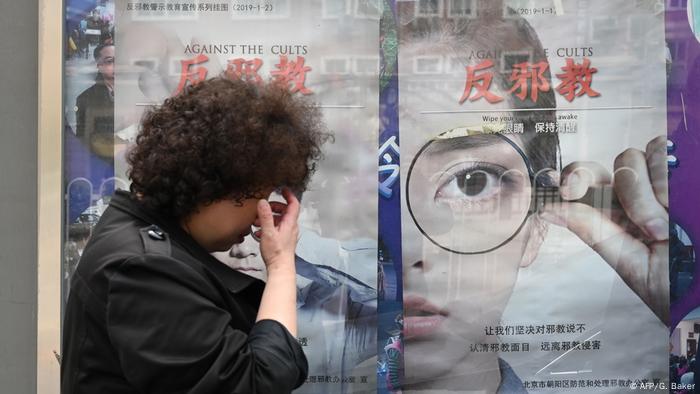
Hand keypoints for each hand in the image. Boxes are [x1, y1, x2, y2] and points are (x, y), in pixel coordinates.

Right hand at [255, 187, 299, 271]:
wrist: (280, 268)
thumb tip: (263, 202)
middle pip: (285, 211)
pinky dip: (268, 227)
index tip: (283, 189)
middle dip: (274, 207)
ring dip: (269, 218)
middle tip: (264, 208)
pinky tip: (259, 233)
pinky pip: (276, 229)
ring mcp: (288, 234)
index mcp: (290, 223)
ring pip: (279, 221)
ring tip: (257, 221)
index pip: (294, 204)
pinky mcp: (283, 241)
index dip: (289, 195)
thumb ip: (265, 216)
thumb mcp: (268, 232)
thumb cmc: (276, 252)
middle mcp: (291, 227)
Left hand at [541, 136, 669, 324]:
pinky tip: (687, 208)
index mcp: (619, 208)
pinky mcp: (694, 176)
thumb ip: (593, 231)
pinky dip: (679, 180)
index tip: (569, 190)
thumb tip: (547, 208)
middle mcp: (646, 189)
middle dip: (633, 191)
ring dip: (661, 189)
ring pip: (654, 153)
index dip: (577, 175)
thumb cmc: (675, 287)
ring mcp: (675, 180)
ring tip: (674, 224)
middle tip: (651, 228)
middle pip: (625, 159)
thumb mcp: (630, 263)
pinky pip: (678, 155)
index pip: (589, 174)